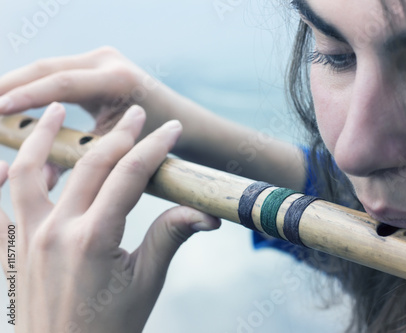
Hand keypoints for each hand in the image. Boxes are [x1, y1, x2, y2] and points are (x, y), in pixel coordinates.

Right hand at [0, 47, 168, 188]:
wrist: (180, 121)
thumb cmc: (156, 140)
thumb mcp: (119, 149)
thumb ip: (83, 157)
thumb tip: (42, 174)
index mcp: (118, 80)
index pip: (62, 84)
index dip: (27, 96)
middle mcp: (108, 60)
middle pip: (47, 68)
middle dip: (10, 85)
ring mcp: (101, 57)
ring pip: (47, 67)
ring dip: (16, 83)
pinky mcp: (94, 62)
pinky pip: (56, 71)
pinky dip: (32, 85)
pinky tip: (10, 99)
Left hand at [0, 103, 219, 332]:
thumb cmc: (111, 326)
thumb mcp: (146, 282)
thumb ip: (170, 237)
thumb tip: (206, 214)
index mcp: (95, 239)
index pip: (130, 176)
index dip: (153, 147)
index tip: (169, 129)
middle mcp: (56, 232)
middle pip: (89, 166)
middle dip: (117, 135)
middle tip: (134, 114)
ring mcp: (26, 240)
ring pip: (27, 172)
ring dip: (41, 137)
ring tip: (55, 109)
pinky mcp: (8, 253)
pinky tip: (0, 164)